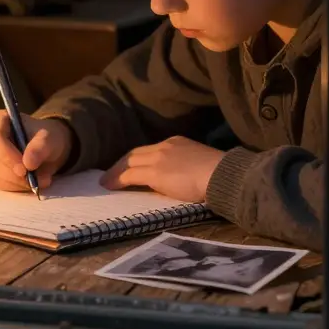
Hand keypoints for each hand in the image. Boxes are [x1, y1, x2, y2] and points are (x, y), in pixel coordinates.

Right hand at [0, 110, 71, 191]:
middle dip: (15, 174)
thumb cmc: (45, 138)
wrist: (44, 149)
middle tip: (38, 180)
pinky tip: (30, 184)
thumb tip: (29, 163)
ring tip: (41, 181)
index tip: (25, 169)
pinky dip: (16, 187)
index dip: (7, 155)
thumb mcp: (49, 138)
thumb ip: (41, 147)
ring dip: (18, 183)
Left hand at [100, 136, 223, 203]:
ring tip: (106, 181)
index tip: (130, 168)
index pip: (150, 149)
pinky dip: (117, 179)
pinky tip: (110, 186)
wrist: (222, 174)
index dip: (137, 159)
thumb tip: (174, 181)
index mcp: (177, 142)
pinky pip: (130, 174)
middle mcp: (166, 145)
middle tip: (111, 174)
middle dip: (122, 163)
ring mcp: (159, 157)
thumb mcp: (198, 166)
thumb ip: (183, 169)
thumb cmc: (218, 175)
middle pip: (136, 152)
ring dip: (115, 171)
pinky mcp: (155, 171)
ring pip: (130, 161)